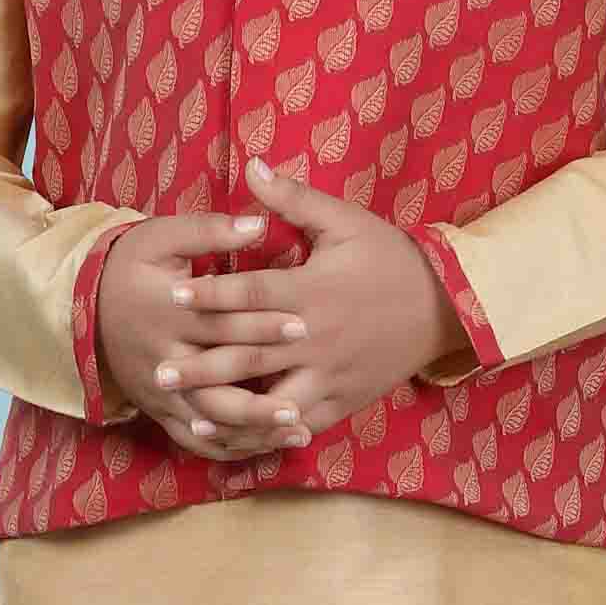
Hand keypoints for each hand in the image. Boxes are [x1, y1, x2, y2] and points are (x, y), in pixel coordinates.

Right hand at [96, 210, 313, 461]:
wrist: (82, 304)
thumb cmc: (131, 264)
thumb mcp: (162, 237)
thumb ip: (211, 230)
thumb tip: (259, 223)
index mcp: (167, 312)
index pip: (221, 322)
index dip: (262, 324)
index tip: (304, 325)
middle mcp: (162, 357)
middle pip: (219, 379)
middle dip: (264, 387)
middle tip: (309, 389)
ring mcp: (159, 391)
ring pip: (210, 419)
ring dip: (254, 428)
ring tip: (298, 429)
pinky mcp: (158, 410)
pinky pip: (194, 440)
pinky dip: (230, 448)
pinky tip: (266, 447)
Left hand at [155, 158, 472, 443]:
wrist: (446, 306)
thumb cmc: (390, 257)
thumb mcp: (346, 221)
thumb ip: (294, 199)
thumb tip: (252, 166)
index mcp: (312, 292)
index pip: (251, 294)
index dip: (210, 294)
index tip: (173, 295)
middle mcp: (315, 339)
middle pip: (249, 355)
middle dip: (202, 364)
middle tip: (160, 369)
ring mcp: (329, 375)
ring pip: (271, 402)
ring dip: (229, 412)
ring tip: (190, 415)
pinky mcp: (342, 400)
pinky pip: (299, 423)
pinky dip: (267, 434)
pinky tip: (238, 439)